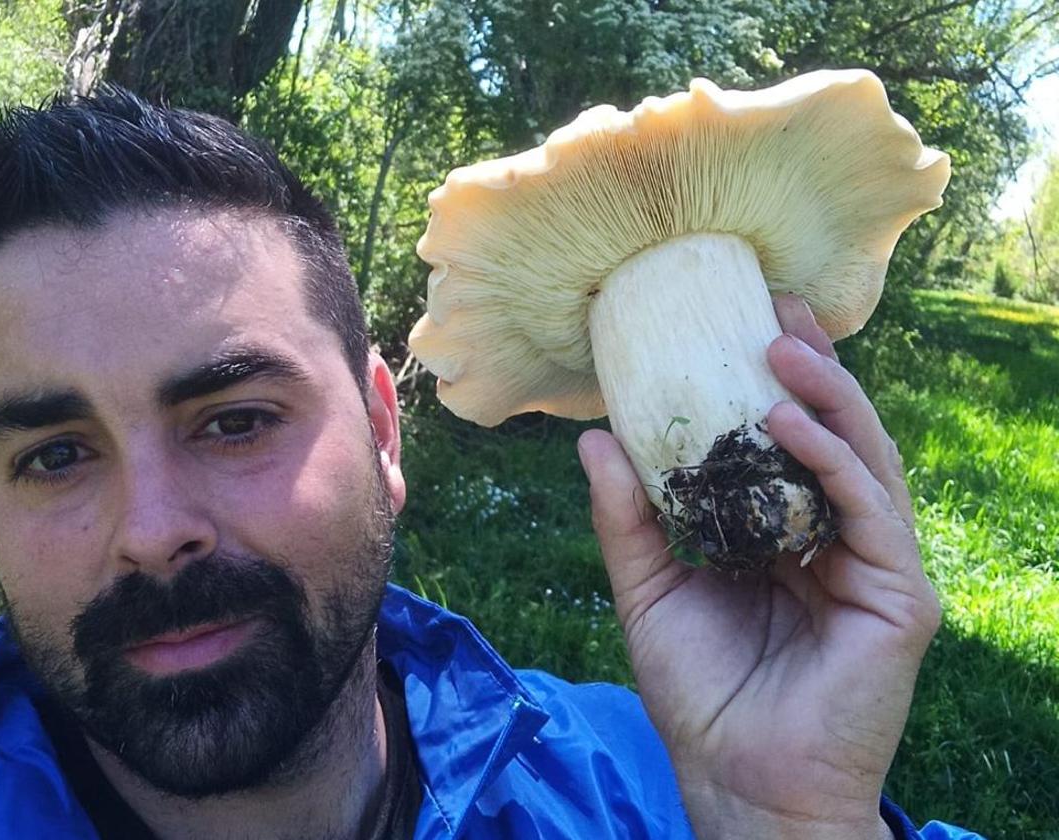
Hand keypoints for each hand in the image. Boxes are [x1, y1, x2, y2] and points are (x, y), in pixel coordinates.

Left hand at [577, 294, 938, 839]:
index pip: (791, 444)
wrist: (736, 781)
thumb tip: (592, 440)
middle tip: (777, 306)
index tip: (745, 319)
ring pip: (864, 460)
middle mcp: (837, 542)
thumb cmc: (699, 694)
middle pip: (835, 437)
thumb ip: (629, 518)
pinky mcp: (899, 597)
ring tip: (780, 345)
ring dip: (827, 398)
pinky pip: (871, 511)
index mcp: (787, 537)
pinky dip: (834, 460)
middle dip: (812, 368)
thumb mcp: (650, 589)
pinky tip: (791, 421)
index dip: (776, 382)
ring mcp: (874, 567)